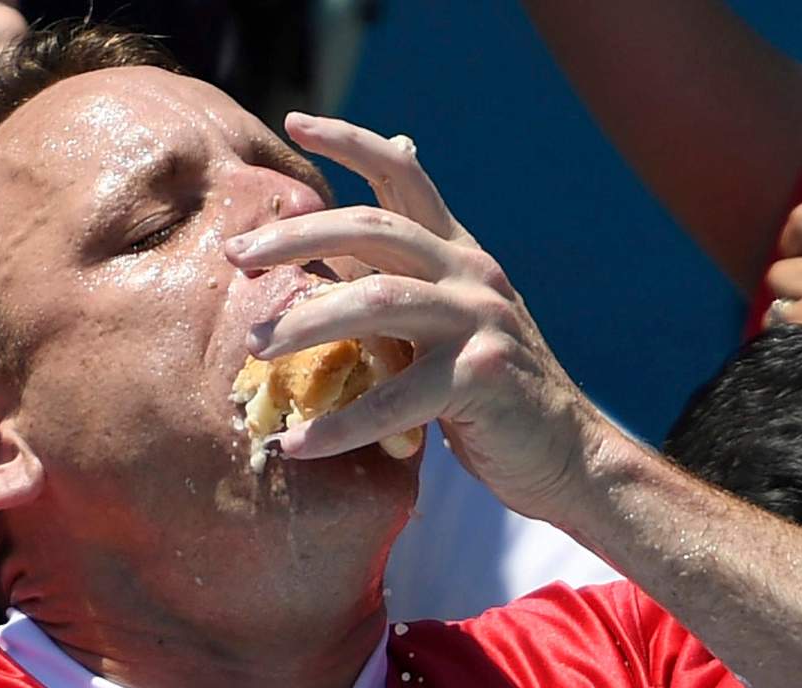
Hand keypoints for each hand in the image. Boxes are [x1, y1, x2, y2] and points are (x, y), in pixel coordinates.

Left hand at [225, 113, 601, 520]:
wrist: (565, 451)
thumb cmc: (490, 390)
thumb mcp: (450, 318)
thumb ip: (407, 274)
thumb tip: (354, 229)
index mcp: (458, 253)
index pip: (404, 176)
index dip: (350, 141)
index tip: (294, 121)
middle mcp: (471, 273)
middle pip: (375, 229)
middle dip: (297, 235)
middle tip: (236, 255)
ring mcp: (480, 322)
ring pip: (379, 301)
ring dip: (306, 323)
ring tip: (254, 347)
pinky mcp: (481, 378)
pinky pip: (394, 398)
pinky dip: (339, 425)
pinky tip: (297, 445)